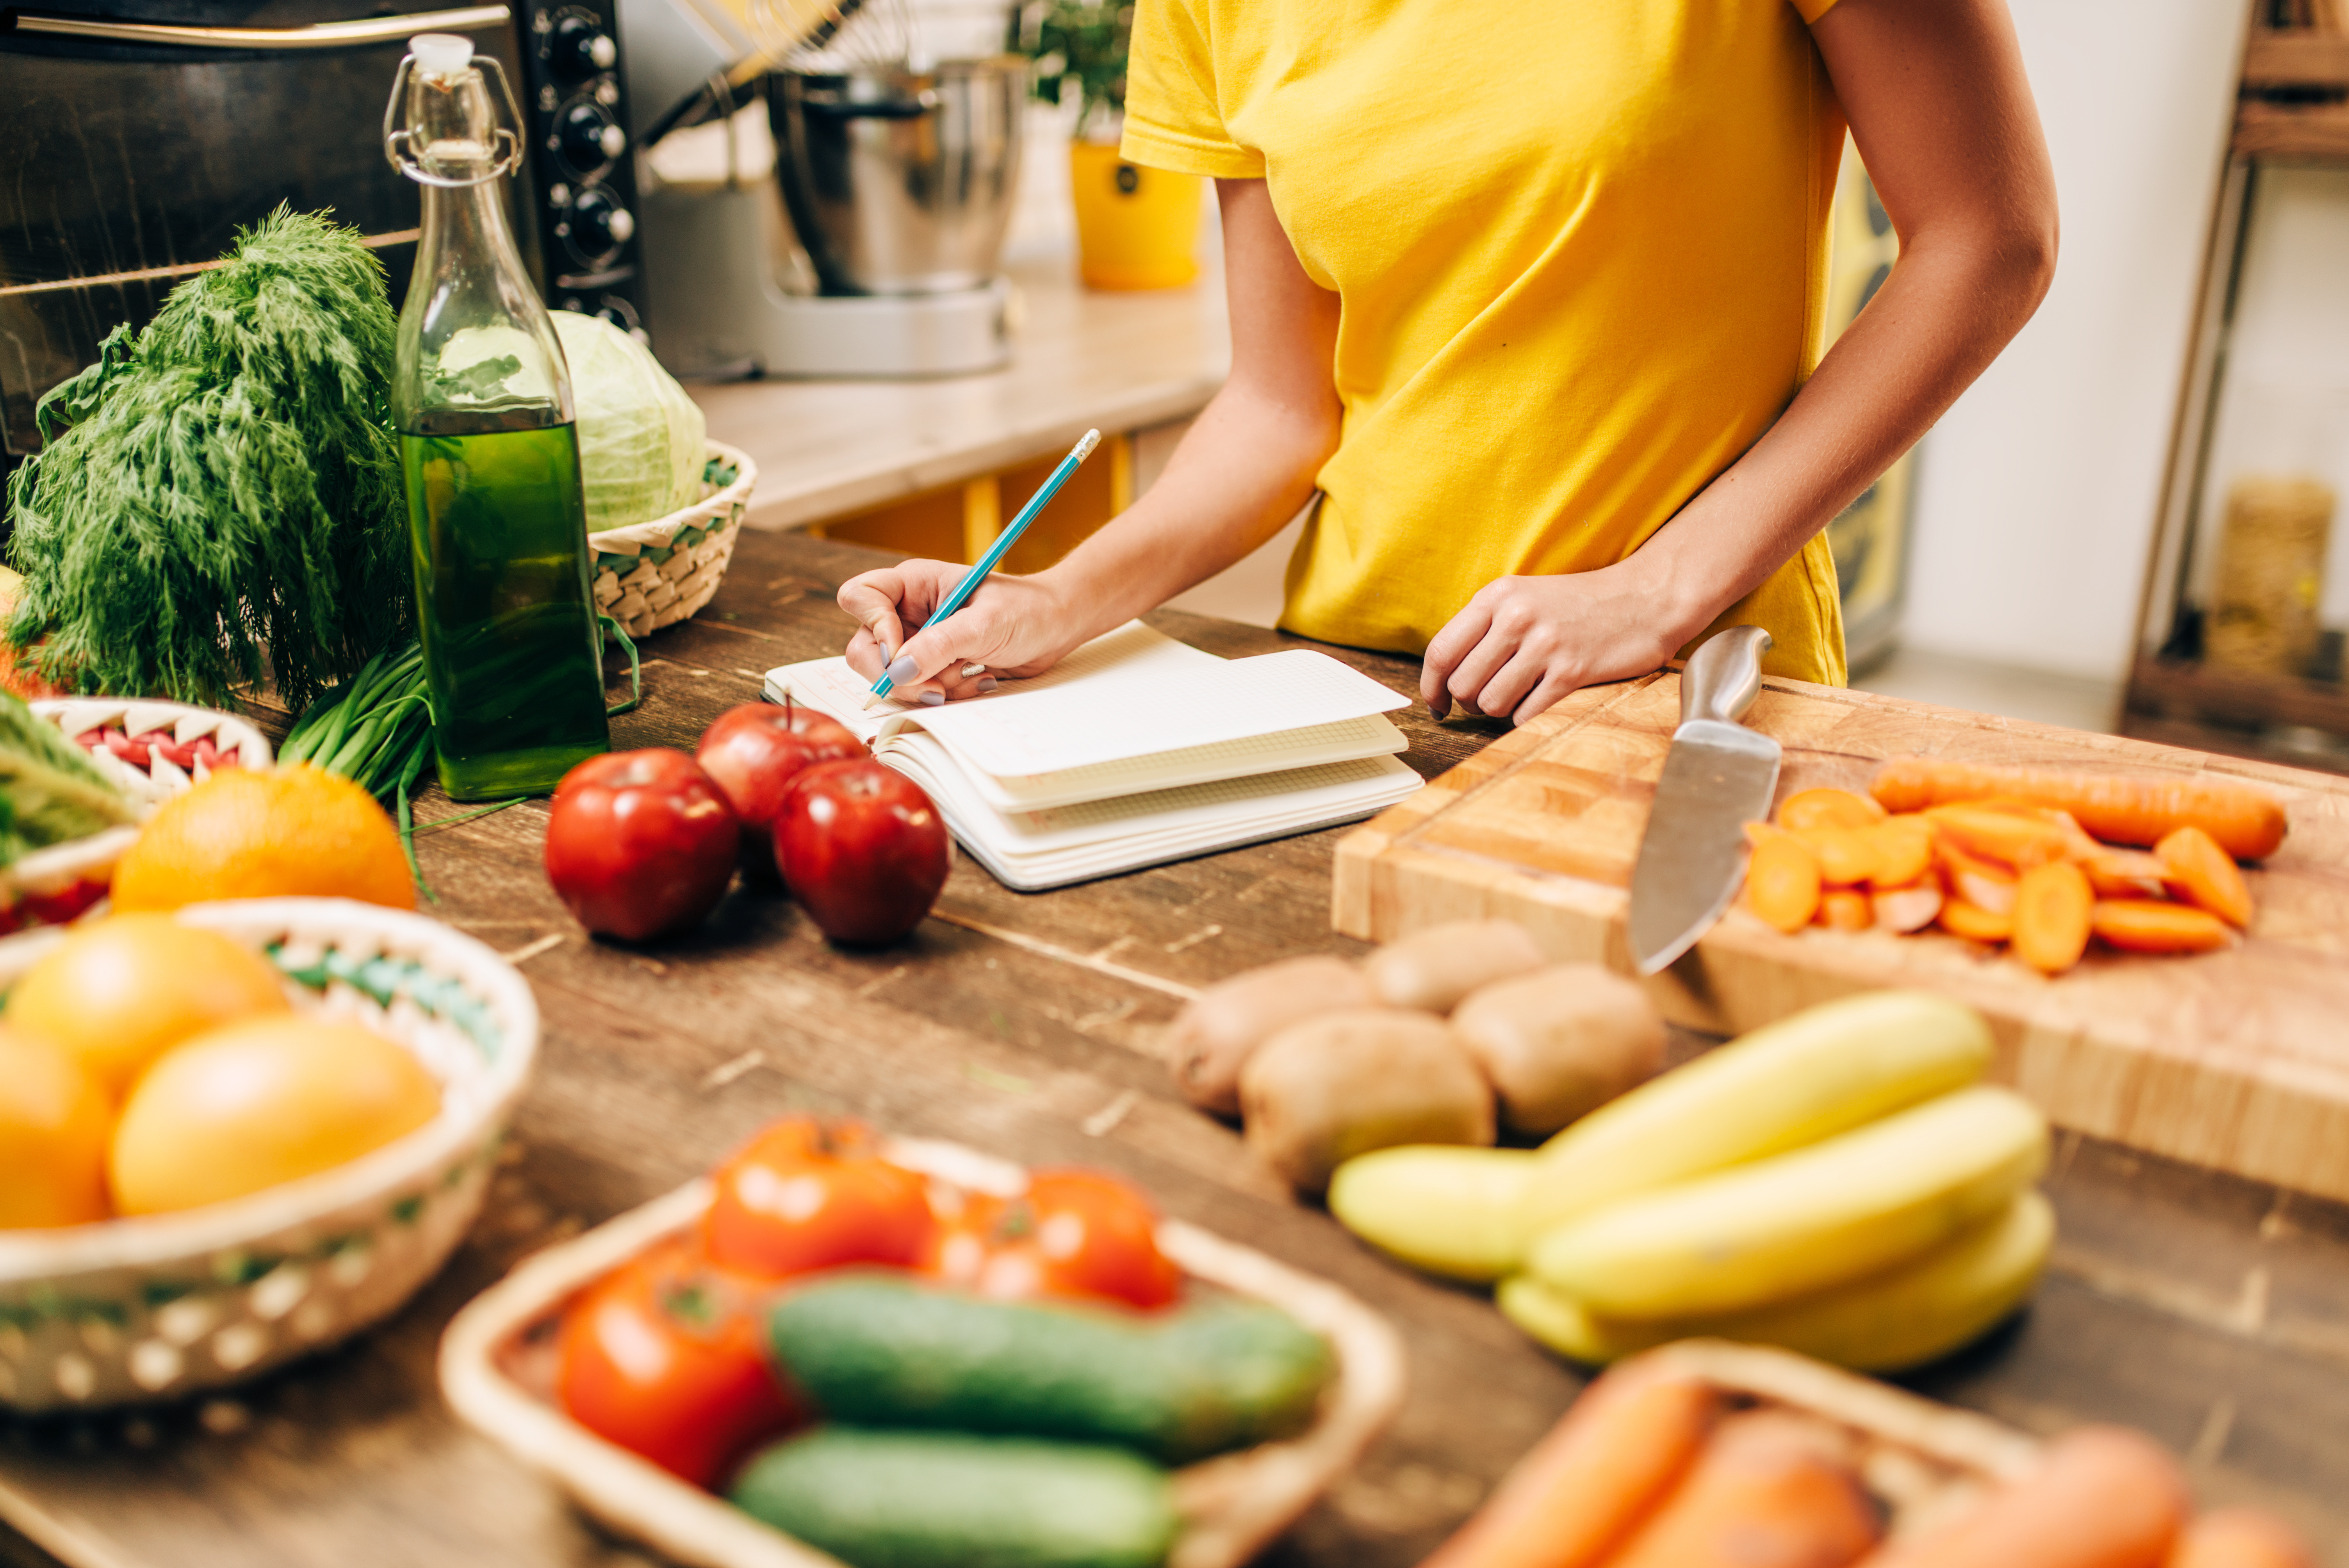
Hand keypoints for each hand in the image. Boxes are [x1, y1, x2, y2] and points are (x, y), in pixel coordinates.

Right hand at [837, 560, 1084, 703]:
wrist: (1056, 627)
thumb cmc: (1026, 610)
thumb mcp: (984, 625)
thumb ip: (940, 645)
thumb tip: (899, 670)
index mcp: (913, 584)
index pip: (860, 598)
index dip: (874, 629)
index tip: (902, 654)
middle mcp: (907, 611)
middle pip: (865, 648)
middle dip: (899, 675)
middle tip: (936, 688)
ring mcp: (917, 640)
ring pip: (891, 676)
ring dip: (928, 687)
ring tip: (968, 676)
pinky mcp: (932, 665)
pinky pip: (918, 689)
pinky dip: (945, 693)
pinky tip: (974, 680)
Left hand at [1420, 563, 1690, 725]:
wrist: (1643, 600)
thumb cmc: (1577, 606)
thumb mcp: (1524, 599)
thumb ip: (1485, 628)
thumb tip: (1445, 676)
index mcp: (1497, 597)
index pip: (1441, 651)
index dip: (1430, 687)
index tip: (1437, 704)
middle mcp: (1516, 617)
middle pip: (1462, 684)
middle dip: (1469, 703)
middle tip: (1488, 701)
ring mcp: (1545, 645)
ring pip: (1491, 703)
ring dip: (1500, 711)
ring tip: (1519, 697)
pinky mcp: (1572, 672)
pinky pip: (1526, 715)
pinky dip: (1528, 718)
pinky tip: (1542, 701)